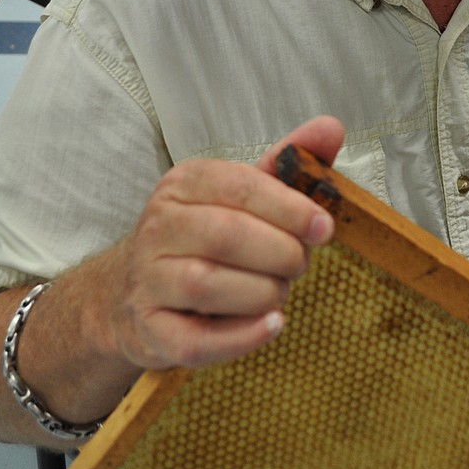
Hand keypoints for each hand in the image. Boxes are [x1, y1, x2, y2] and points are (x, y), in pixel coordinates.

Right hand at [97, 115, 344, 373]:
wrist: (136, 291)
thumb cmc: (206, 238)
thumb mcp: (244, 194)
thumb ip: (287, 164)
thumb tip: (331, 127)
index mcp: (184, 183)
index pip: (239, 187)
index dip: (289, 208)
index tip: (323, 227)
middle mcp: (158, 225)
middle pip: (226, 236)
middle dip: (279, 253)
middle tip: (299, 264)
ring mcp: (147, 279)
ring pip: (208, 285)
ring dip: (263, 293)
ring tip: (279, 291)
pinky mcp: (150, 329)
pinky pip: (196, 340)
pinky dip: (241, 337)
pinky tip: (272, 325)